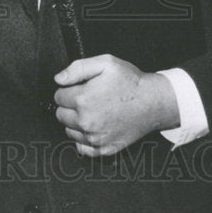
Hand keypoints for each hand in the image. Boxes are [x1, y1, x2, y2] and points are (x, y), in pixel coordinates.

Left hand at [53, 54, 176, 155]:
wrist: (153, 102)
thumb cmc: (130, 81)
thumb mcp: (105, 63)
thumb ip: (77, 68)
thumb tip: (58, 79)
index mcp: (83, 99)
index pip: (58, 96)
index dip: (69, 89)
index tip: (81, 87)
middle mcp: (86, 121)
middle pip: (61, 114)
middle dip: (70, 106)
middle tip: (88, 98)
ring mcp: (94, 137)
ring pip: (69, 130)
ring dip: (76, 122)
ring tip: (94, 111)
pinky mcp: (103, 148)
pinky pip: (81, 147)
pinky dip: (84, 138)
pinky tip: (95, 126)